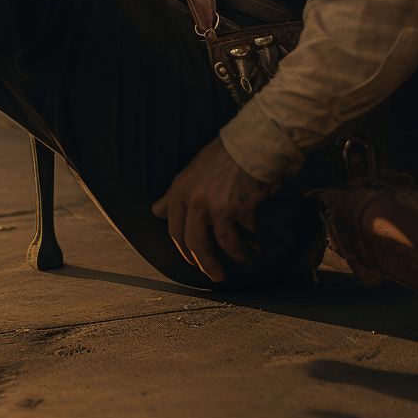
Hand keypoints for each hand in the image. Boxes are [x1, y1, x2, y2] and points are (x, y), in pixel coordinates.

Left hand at [151, 137, 274, 281]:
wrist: (254, 141)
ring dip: (237, 255)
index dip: (184, 249)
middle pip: (194, 242)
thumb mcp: (195, 169)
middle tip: (215, 276)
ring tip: (247, 258)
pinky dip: (255, 242)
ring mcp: (214, 205)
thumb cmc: (229, 152)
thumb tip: (156, 211)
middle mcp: (193, 198)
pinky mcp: (237, 209)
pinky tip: (261, 243)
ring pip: (222, 244)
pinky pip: (246, 235)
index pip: (175, 228)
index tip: (193, 261)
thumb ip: (178, 193)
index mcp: (180, 188)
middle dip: (206, 263)